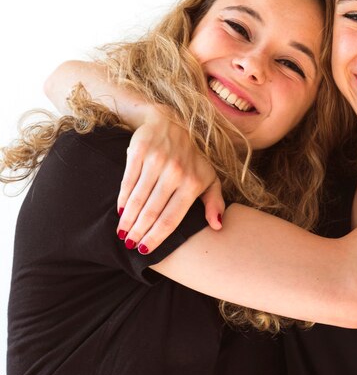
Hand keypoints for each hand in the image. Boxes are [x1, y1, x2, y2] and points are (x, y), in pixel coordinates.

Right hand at [116, 106, 224, 254]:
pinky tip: (119, 211)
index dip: (156, 238)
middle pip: (152, 212)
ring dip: (128, 220)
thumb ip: (215, 202)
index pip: (171, 218)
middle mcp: (176, 173)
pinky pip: (128, 182)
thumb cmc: (191, 158)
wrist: (170, 123)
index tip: (144, 251)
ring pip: (138, 199)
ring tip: (121, 233)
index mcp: (193, 183)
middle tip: (128, 245)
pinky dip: (122, 199)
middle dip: (139, 232)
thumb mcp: (208, 177)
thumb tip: (218, 226)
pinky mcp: (140, 152)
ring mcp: (157, 161)